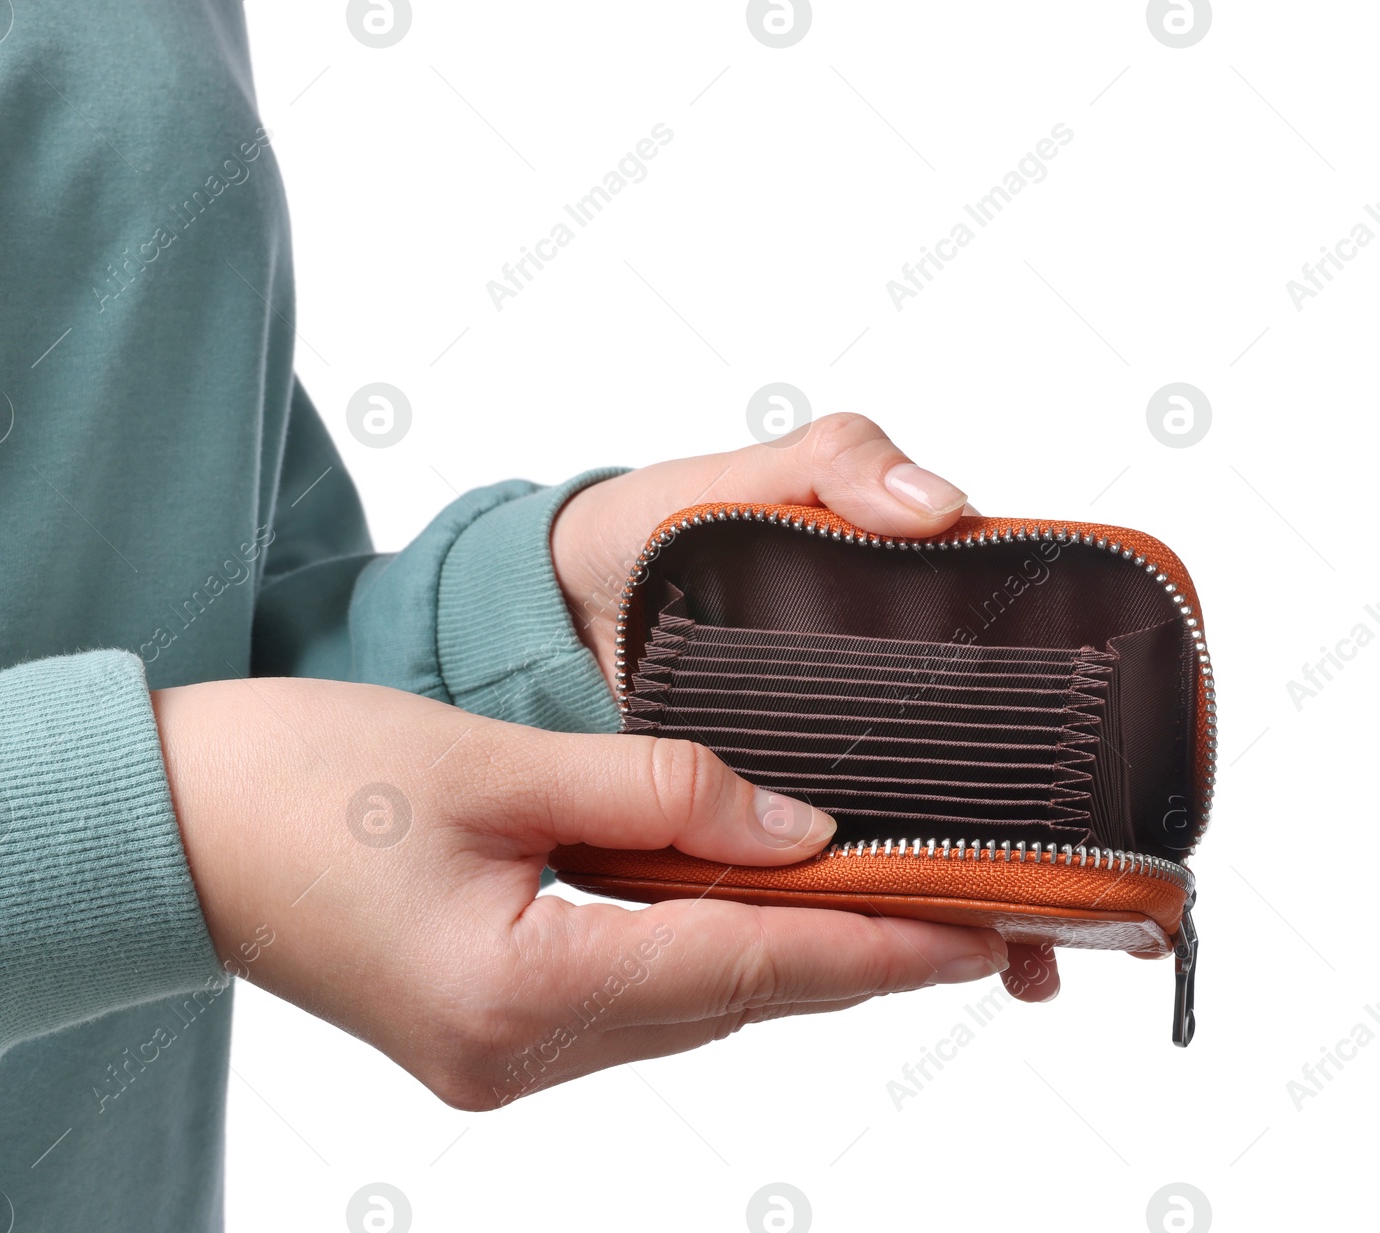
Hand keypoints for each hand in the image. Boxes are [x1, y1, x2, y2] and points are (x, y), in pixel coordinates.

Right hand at [153, 677, 1014, 1108]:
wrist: (165, 829)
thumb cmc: (300, 778)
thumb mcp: (494, 761)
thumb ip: (659, 789)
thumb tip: (795, 821)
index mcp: (517, 993)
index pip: (745, 964)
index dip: (873, 944)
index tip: (979, 930)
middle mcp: (513, 1058)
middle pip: (728, 996)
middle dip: (846, 949)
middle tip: (960, 902)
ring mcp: (494, 1063)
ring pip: (683, 1002)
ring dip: (774, 948)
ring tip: (875, 890)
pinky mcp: (479, 1037)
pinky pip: (625, 997)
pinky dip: (695, 948)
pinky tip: (737, 896)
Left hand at [549, 412, 1061, 1002]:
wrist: (557, 606)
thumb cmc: (662, 530)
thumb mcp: (754, 476)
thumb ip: (839, 466)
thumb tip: (942, 506)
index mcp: (905, 612)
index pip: (1021, 673)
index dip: (1071, 730)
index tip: (1114, 795)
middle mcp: (885, 698)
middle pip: (993, 779)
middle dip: (1044, 848)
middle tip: (1070, 902)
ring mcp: (832, 762)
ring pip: (928, 839)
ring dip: (982, 896)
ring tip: (1022, 957)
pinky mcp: (768, 812)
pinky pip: (835, 871)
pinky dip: (873, 914)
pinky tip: (904, 952)